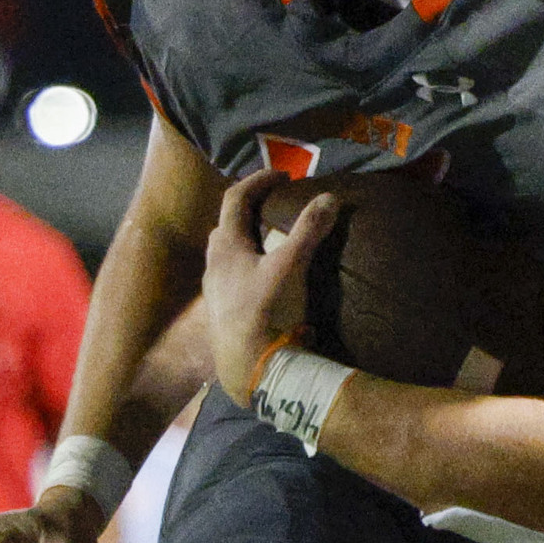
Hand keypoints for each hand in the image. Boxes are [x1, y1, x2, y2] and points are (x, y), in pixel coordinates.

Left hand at [204, 174, 335, 402]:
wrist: (249, 367)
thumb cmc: (267, 311)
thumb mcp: (291, 266)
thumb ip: (309, 230)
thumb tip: (328, 197)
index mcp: (226, 246)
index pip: (235, 199)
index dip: (257, 181)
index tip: (282, 174)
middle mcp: (215, 265)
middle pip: (226, 226)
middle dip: (248, 211)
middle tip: (273, 206)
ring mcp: (216, 292)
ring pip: (226, 255)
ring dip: (246, 241)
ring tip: (271, 241)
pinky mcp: (224, 314)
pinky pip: (232, 278)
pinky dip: (248, 267)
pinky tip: (265, 279)